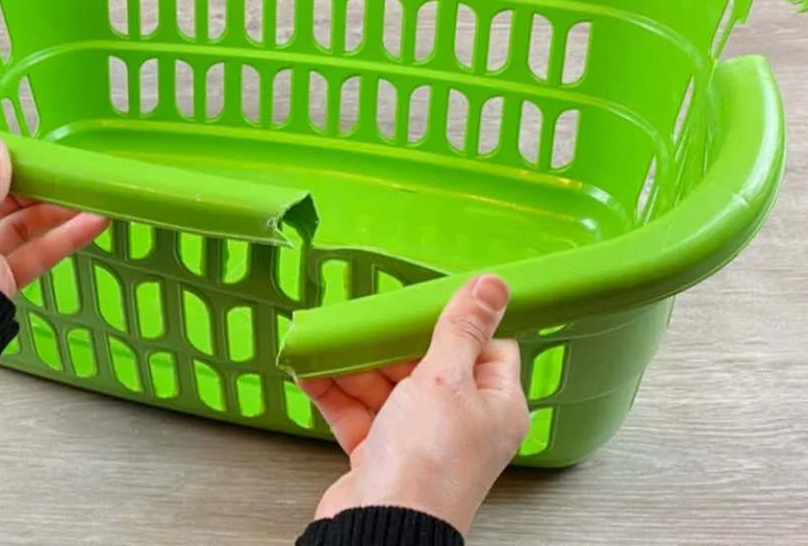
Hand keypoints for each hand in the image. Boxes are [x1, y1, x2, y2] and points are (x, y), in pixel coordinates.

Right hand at [298, 276, 529, 532]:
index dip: (459, 320)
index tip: (428, 298)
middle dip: (390, 340)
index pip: (487, 347)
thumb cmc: (427, 465)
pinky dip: (334, 391)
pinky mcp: (380, 455)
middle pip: (428, 363)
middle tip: (367, 317)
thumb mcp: (447, 379)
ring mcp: (419, 440)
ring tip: (330, 340)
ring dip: (355, 363)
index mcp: (495, 404)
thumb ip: (462, 329)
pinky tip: (312, 370)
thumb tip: (494, 286)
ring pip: (387, 386)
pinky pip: (357, 413)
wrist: (380, 529)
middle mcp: (461, 423)